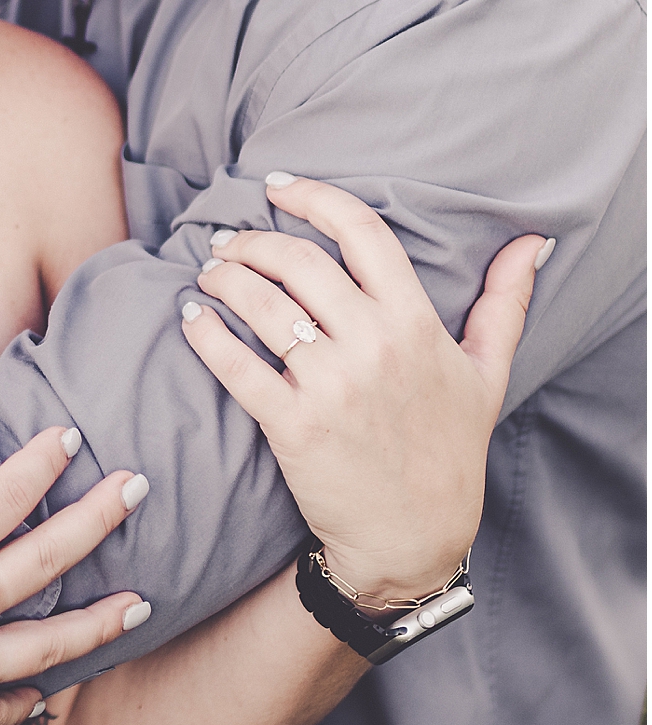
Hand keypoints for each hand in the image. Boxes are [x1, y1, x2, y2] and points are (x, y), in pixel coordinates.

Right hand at [0, 424, 148, 724]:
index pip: (0, 499)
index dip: (39, 464)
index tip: (69, 437)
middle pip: (46, 560)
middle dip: (98, 519)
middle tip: (138, 488)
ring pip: (50, 643)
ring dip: (100, 619)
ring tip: (143, 603)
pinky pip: (7, 708)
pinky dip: (36, 697)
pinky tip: (54, 690)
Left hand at [183, 176, 540, 601]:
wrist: (414, 539)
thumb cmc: (448, 450)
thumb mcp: (488, 374)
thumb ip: (506, 303)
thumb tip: (531, 241)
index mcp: (415, 323)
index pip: (362, 232)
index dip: (314, 197)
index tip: (276, 185)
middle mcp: (374, 346)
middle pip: (299, 261)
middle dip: (252, 241)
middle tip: (228, 242)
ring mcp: (332, 386)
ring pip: (261, 305)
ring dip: (224, 279)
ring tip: (209, 274)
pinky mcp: (293, 425)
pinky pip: (236, 365)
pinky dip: (205, 334)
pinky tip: (192, 317)